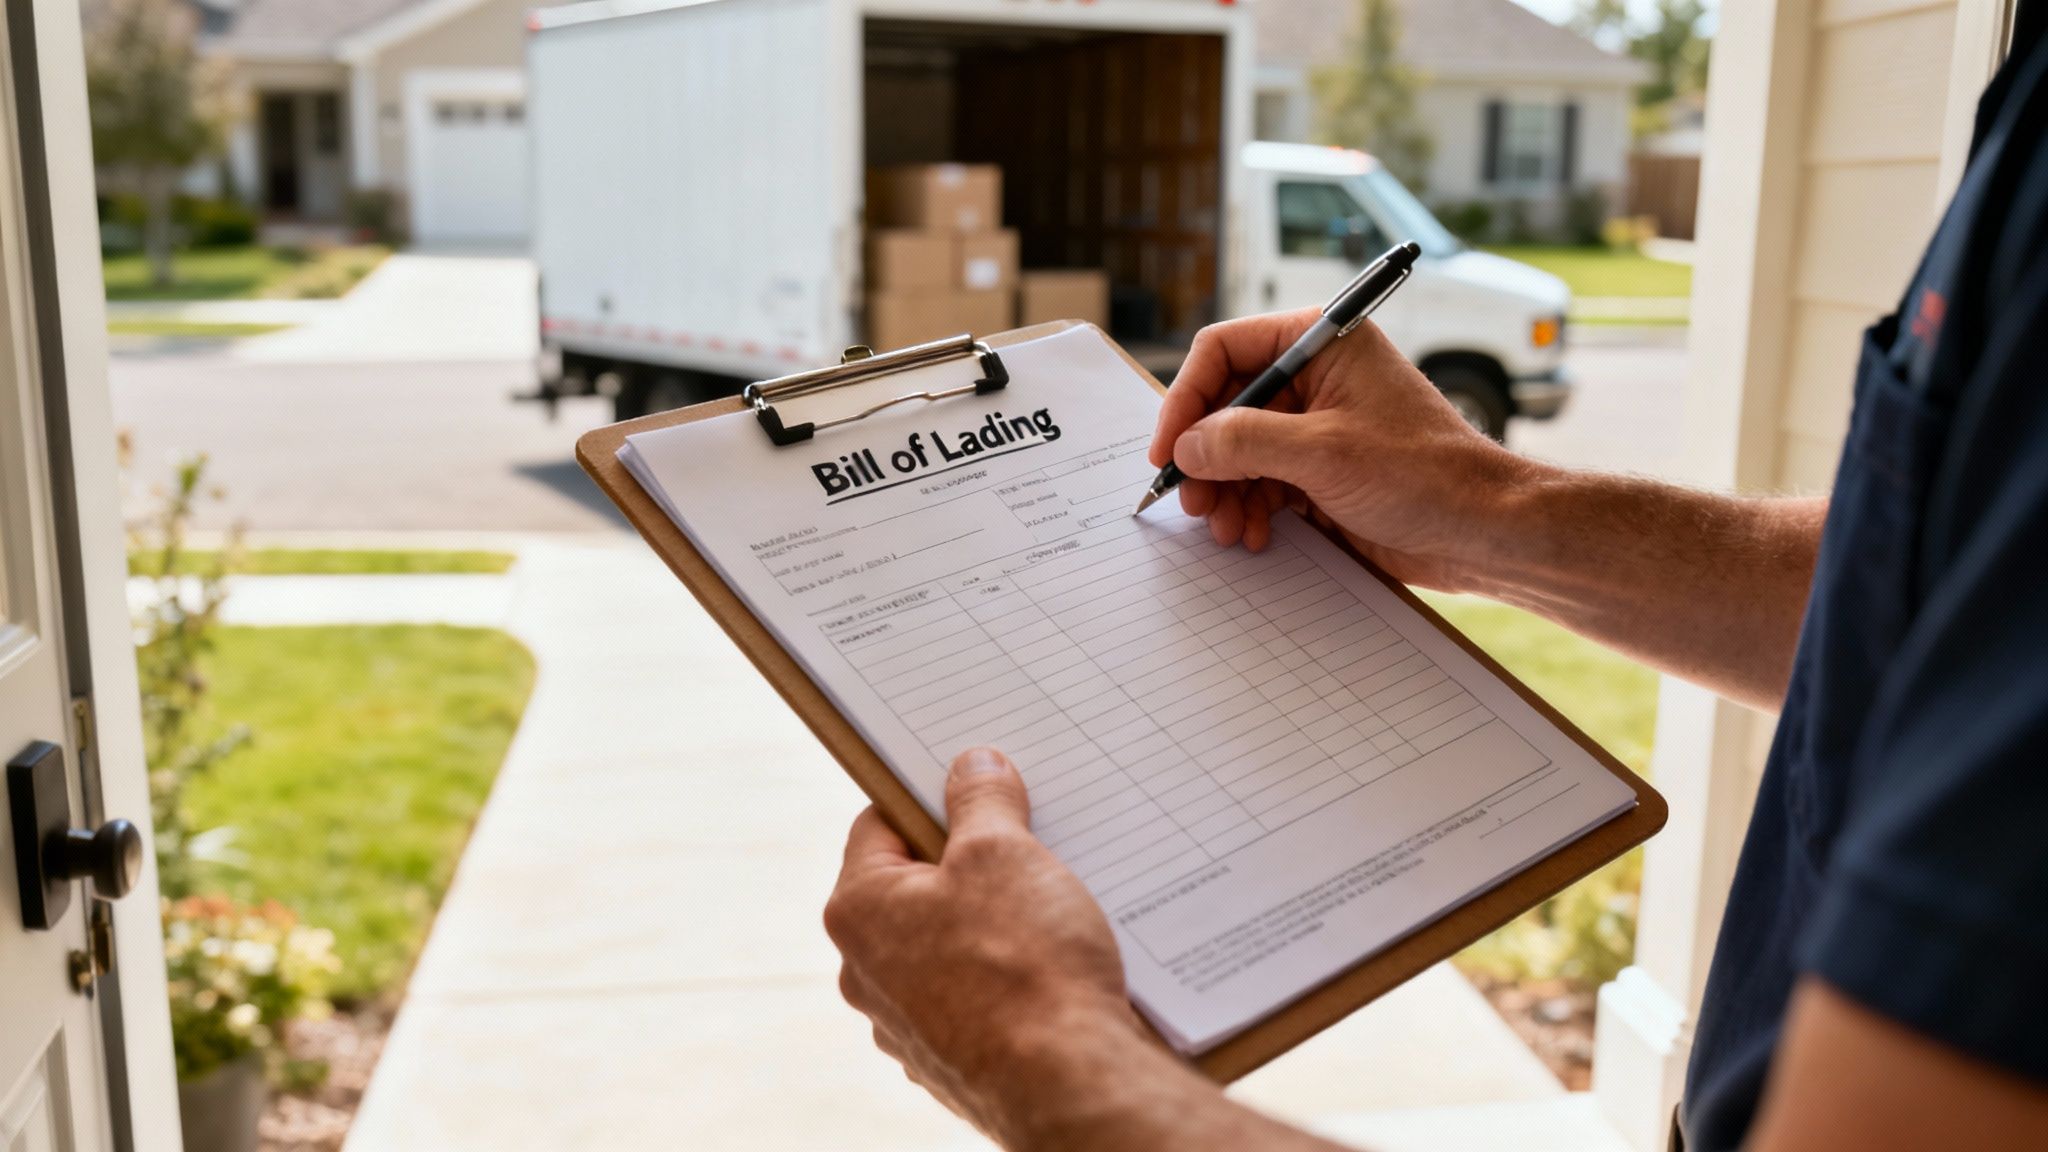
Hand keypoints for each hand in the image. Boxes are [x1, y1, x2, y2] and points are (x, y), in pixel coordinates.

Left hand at [825, 748, 1141, 1142]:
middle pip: (915, 887)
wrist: (1067, 1085)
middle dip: (970, 864)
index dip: (931, 798)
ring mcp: (907, 1025)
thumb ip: (981, 800)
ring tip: (1050, 912)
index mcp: (859, 910)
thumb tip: (972, 768)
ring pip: (947, 945)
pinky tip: (1053, 971)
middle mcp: (866, 973)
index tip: (978, 790)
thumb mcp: (1004, 851)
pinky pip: (975, 998)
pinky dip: (1008, 979)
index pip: (879, 825)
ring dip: (992, 923)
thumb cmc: (1025, 964)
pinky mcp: (953, 1061)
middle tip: (1026, 847)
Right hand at [1150, 308, 1533, 590]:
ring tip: (1225, 527)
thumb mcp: (1322, 453)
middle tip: (1192, 501)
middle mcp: (1315, 377)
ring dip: (1223, 491)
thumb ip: (1243, 442)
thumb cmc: (1425, 475)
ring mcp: (1317, 426)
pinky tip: (1252, 535)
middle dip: (1204, 457)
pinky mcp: (1321, 471)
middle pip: (1225, 406)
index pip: (1225, 351)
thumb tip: (1186, 446)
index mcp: (1321, 343)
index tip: (1169, 450)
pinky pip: (1262, 483)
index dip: (1187, 398)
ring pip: (1238, 451)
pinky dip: (1248, 509)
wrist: (1483, 532)